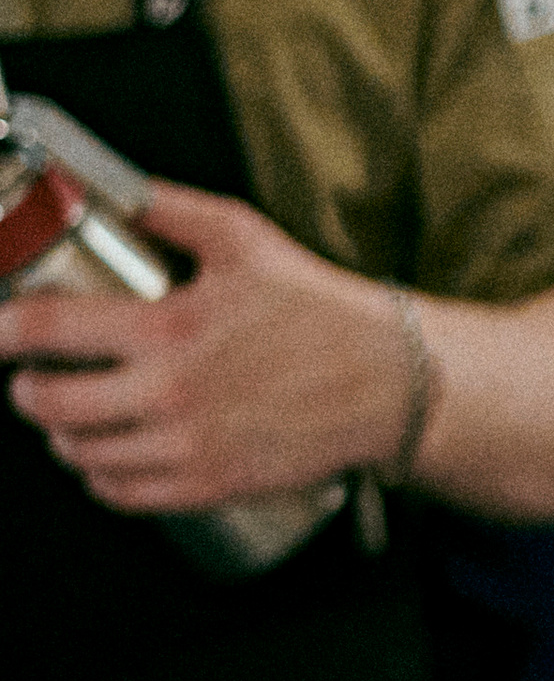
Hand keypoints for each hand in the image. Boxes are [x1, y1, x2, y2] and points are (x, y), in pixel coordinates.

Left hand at [0, 178, 408, 512]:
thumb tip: (104, 185)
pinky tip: (106, 456)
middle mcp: (171, 394)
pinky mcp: (210, 486)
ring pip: (81, 455)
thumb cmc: (319, 310)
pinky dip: (100, 478)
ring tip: (70, 415)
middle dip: (25, 389)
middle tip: (30, 377)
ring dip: (61, 435)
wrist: (387, 381)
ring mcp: (189, 447)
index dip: (1, 330)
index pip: (47, 330)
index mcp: (169, 326)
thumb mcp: (243, 238)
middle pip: (49, 405)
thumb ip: (165, 206)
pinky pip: (122, 495)